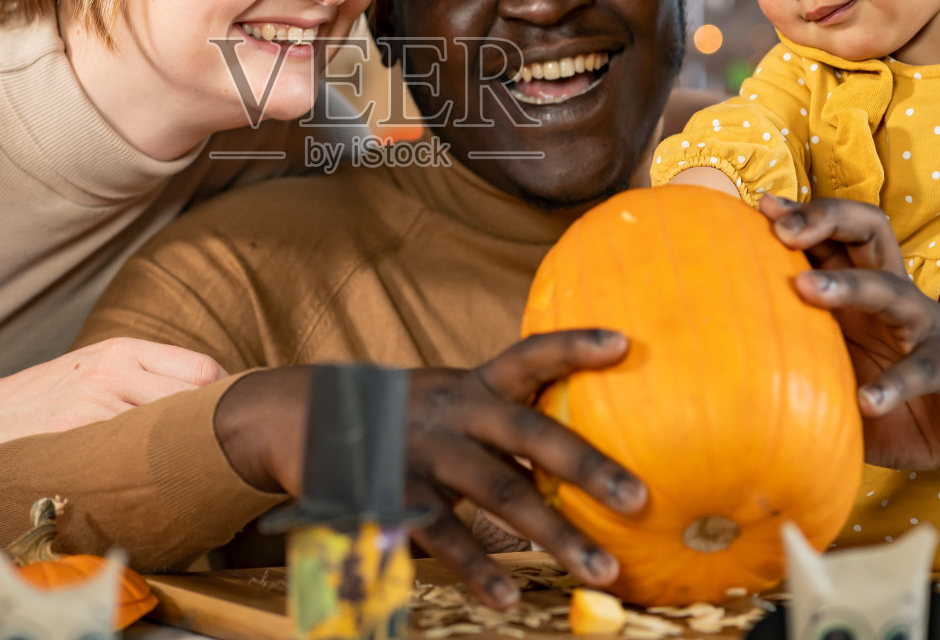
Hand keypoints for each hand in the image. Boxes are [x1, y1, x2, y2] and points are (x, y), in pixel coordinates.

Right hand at [0, 337, 226, 465]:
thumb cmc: (38, 410)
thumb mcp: (90, 377)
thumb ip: (139, 382)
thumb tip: (201, 406)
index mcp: (121, 350)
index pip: (204, 369)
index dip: (224, 401)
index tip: (231, 428)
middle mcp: (114, 369)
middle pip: (198, 397)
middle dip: (215, 432)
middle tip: (229, 463)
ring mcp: (96, 401)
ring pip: (173, 430)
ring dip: (192, 460)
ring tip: (204, 487)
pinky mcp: (78, 435)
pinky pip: (137, 459)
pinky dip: (157, 480)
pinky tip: (162, 499)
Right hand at [215, 331, 646, 607]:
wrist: (299, 416)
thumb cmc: (401, 416)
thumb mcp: (449, 400)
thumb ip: (501, 419)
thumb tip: (578, 453)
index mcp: (472, 385)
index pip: (529, 356)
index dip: (574, 346)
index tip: (623, 343)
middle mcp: (454, 413)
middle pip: (530, 433)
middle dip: (588, 466)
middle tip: (640, 498)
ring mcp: (424, 453)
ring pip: (499, 492)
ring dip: (554, 533)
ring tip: (601, 571)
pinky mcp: (394, 493)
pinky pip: (443, 536)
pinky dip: (477, 569)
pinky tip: (508, 596)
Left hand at [757, 195, 939, 489]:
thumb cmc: (900, 410)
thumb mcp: (840, 387)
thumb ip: (796, 379)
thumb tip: (726, 387)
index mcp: (861, 296)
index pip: (832, 238)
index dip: (799, 218)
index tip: (758, 209)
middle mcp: (894, 299)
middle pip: (868, 233)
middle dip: (824, 220)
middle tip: (782, 230)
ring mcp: (929, 327)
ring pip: (890, 289)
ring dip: (848, 285)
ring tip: (806, 289)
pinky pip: (925, 367)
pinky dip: (895, 384)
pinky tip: (866, 402)